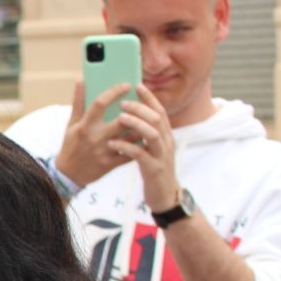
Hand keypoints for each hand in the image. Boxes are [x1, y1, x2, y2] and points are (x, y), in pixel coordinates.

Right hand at [54, 80, 135, 188]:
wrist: (67, 175)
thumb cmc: (71, 146)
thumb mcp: (71, 124)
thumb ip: (78, 102)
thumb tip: (81, 80)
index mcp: (85, 125)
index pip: (101, 103)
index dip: (115, 91)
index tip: (127, 85)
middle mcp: (95, 137)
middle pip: (122, 120)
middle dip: (135, 111)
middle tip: (143, 104)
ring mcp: (104, 151)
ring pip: (130, 137)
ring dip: (141, 128)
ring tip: (147, 120)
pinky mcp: (110, 164)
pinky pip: (131, 153)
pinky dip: (140, 145)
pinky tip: (144, 138)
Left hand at [106, 85, 180, 213]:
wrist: (164, 196)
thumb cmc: (153, 170)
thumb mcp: (152, 149)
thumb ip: (145, 134)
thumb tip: (129, 118)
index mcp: (166, 135)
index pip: (160, 111)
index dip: (149, 98)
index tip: (137, 85)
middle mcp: (167, 142)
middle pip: (157, 118)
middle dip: (141, 108)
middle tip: (123, 101)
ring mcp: (162, 156)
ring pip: (153, 134)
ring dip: (136, 124)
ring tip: (120, 117)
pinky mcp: (154, 170)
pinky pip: (141, 155)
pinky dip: (127, 147)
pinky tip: (114, 144)